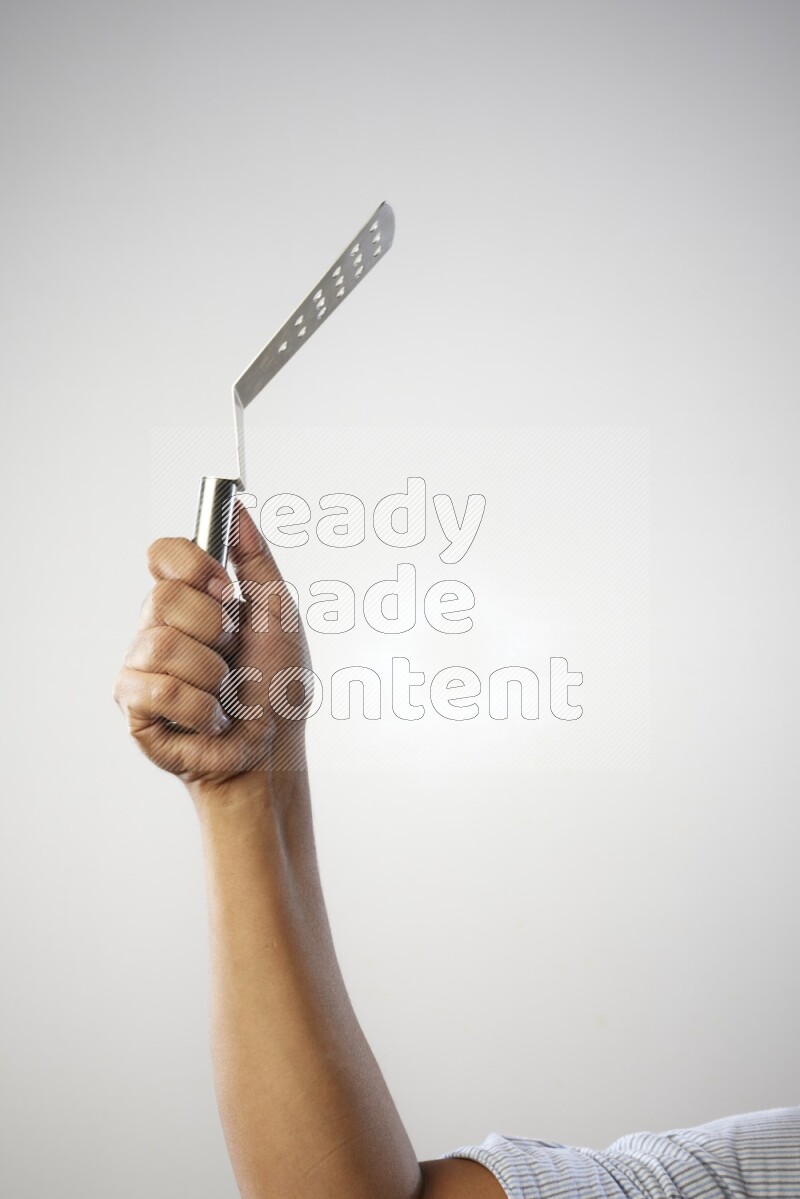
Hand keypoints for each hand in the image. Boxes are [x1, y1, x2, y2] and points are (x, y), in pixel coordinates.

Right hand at [113, 502, 310, 788]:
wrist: (272, 751)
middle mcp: (157, 627)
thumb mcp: (279, 615)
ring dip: (213, 674)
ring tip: (223, 693)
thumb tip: (236, 509)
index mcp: (189, 601)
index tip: (227, 592)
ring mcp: (141, 665)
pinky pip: (161, 689)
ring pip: (163, 645)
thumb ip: (256, 560)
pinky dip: (201, 708)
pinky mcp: (133, 704)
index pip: (163, 554)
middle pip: (164, 598)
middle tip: (232, 656)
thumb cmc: (276, 690)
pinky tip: (211, 718)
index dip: (194, 567)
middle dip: (215, 630)